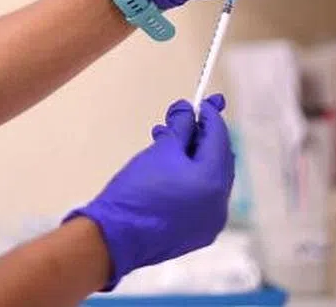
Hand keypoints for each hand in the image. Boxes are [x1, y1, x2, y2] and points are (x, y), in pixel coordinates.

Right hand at [64, 95, 233, 289]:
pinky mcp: (196, 233)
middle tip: (185, 118)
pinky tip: (169, 166)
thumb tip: (187, 109)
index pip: (220, 138)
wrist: (115, 236)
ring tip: (167, 139)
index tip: (203, 100)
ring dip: (192, 156)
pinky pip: (200, 197)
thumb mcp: (161, 150)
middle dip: (201, 136)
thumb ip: (180, 126)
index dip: (210, 116)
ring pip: (208, 178)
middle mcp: (219, 204)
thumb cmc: (138, 189)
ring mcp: (210, 222)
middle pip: (218, 159)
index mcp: (214, 181)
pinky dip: (189, 178)